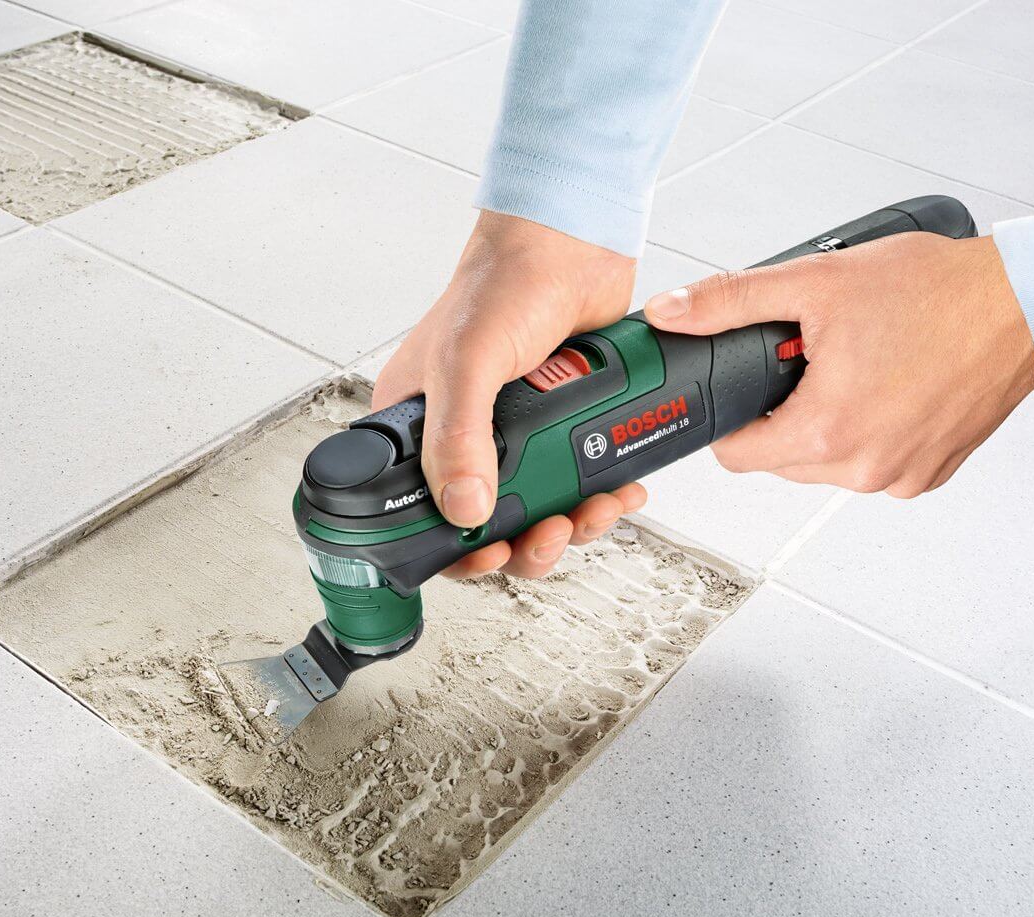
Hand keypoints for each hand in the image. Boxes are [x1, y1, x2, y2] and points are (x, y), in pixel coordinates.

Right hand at [373, 210, 646, 578]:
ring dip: (566, 527)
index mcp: (417, 423)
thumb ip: (460, 437)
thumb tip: (467, 509)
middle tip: (546, 538)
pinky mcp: (563, 428)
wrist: (576, 244)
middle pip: (485, 524)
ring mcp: (516, 434)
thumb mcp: (467, 363)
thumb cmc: (504, 283)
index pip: (420, 509)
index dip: (452, 547)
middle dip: (521, 545)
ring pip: (538, 511)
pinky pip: (578, 484)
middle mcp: (463, 434)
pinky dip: (599, 498)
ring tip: (587, 514)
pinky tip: (616, 493)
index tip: (485, 555)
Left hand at [644, 232, 1033, 496]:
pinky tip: (884, 389)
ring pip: (824, 464)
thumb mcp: (816, 282)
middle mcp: (864, 466)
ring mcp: (899, 476)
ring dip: (823, 424)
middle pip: (778, 459)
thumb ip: (731, 300)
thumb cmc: (938, 293)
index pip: (735, 454)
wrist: (1022, 304)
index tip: (741, 389)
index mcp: (828, 430)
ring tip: (853, 369)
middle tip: (809, 362)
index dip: (728, 416)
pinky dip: (866, 433)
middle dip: (779, 413)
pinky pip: (870, 464)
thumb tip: (675, 311)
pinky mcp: (928, 474)